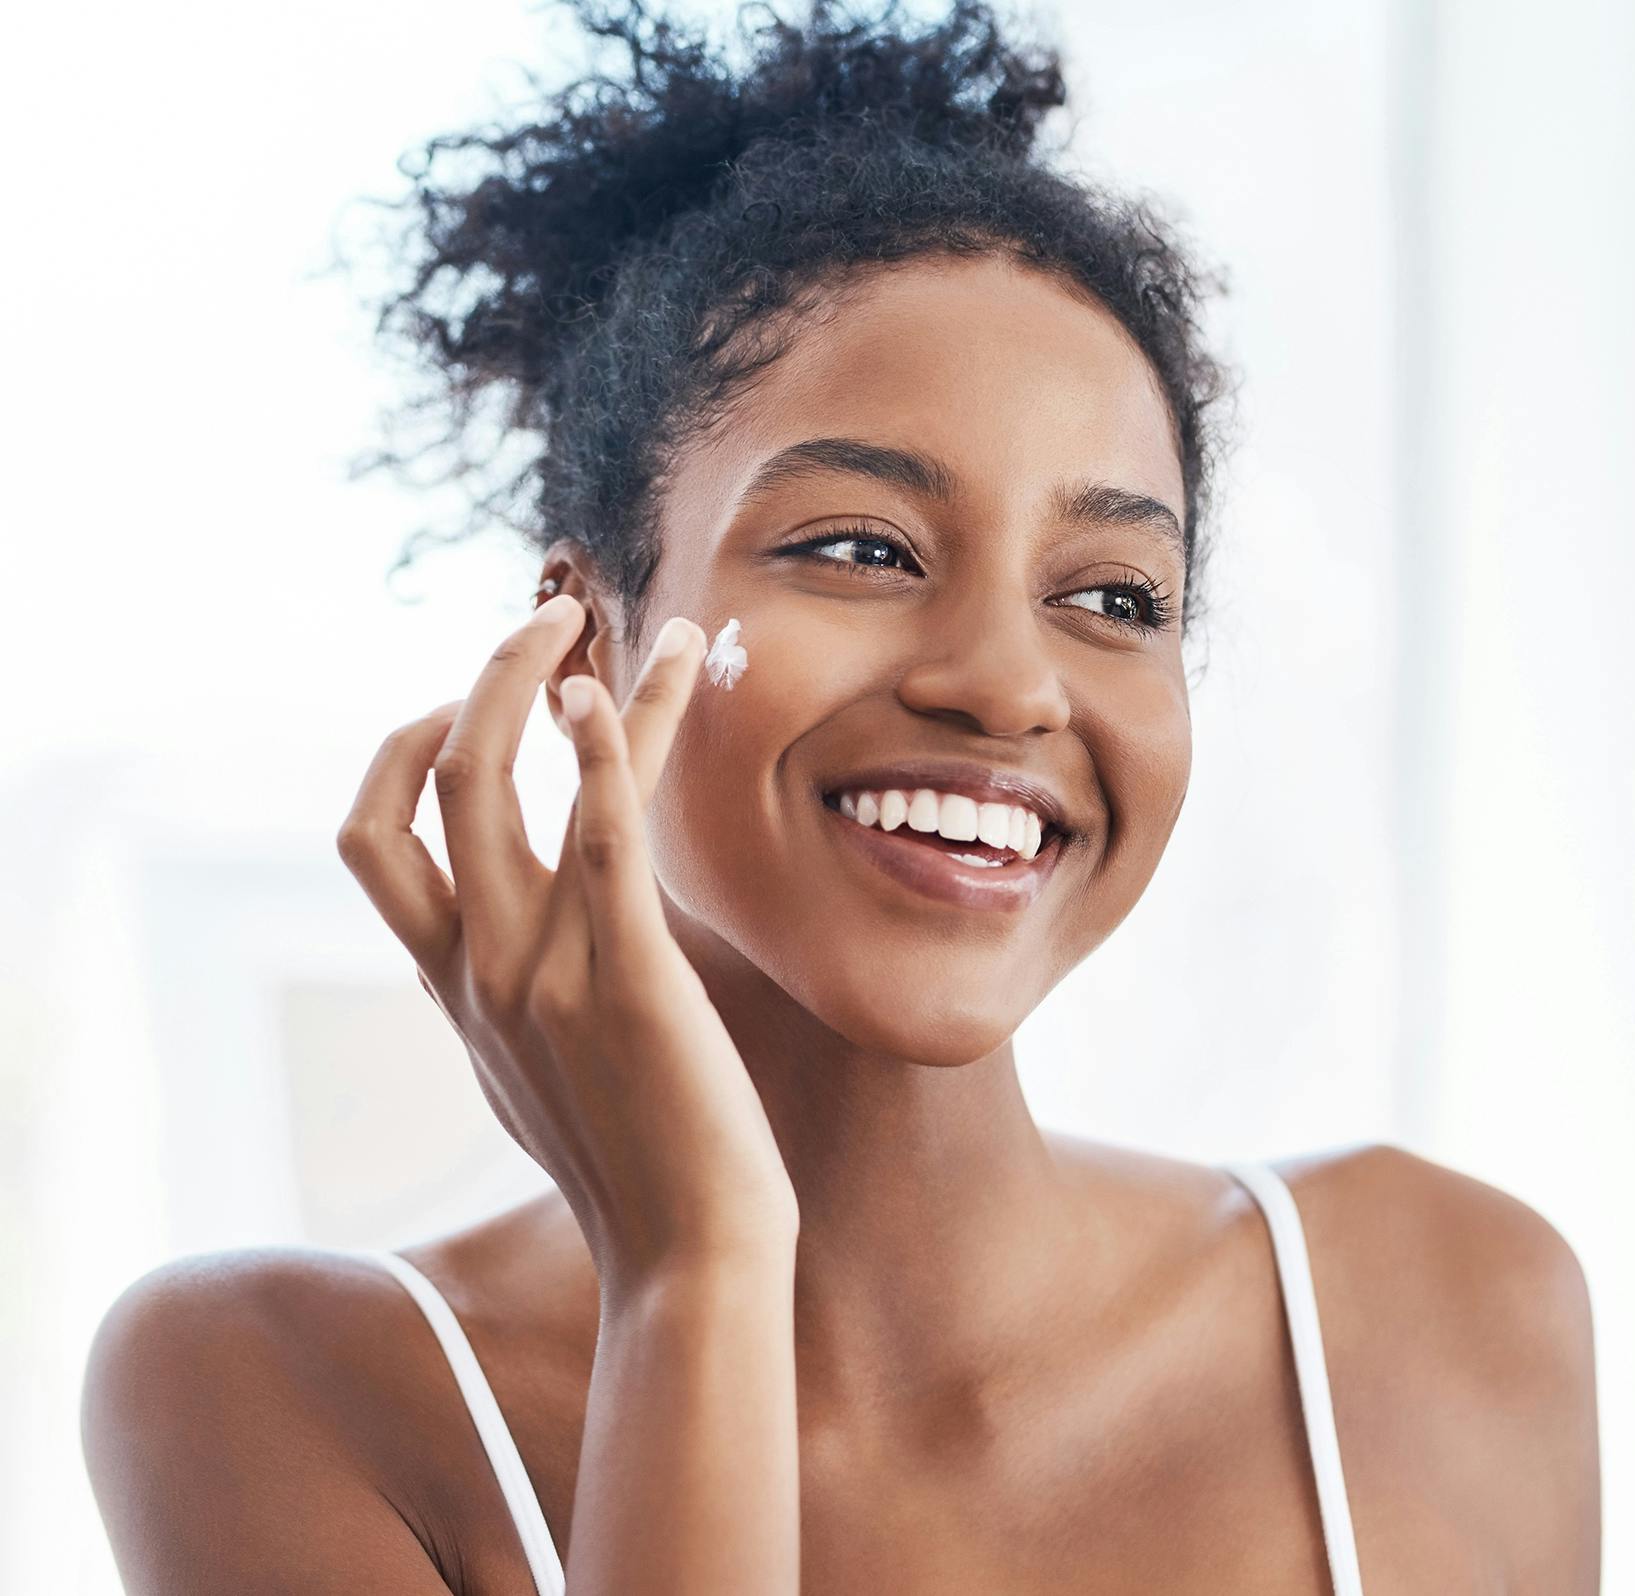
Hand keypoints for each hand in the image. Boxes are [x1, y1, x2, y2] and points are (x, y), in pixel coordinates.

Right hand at [336, 596, 798, 1293]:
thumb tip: (517, 958)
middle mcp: (478, 967)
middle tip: (544, 619)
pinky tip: (630, 684)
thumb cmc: (634, 1166)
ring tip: (595, 616)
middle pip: (431, 785)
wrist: (689, 1259)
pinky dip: (610, 746)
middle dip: (479, 682)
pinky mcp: (627, 976)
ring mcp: (542, 970)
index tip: (466, 705)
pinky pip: (603, 834)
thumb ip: (510, 1005)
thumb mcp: (538, 1075)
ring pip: (505, 786)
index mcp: (455, 986)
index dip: (399, 754)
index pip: (373, 842)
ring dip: (547, 679)